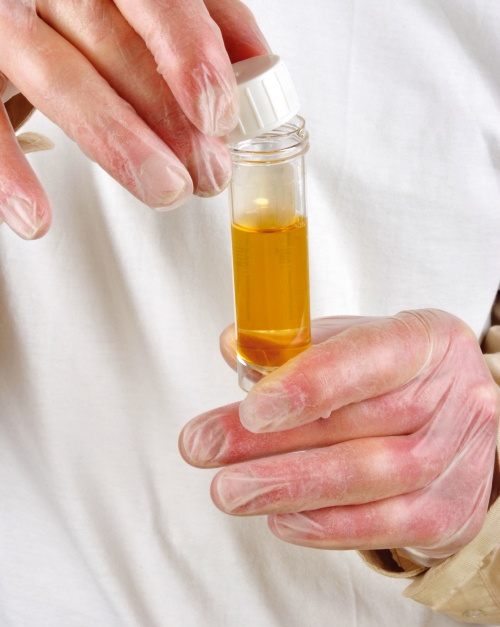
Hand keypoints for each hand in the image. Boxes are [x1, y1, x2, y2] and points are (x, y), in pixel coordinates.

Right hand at [0, 0, 267, 238]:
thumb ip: (198, 9)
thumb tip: (261, 66)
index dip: (193, 53)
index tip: (220, 113)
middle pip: (116, 47)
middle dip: (171, 121)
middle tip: (207, 172)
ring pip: (61, 82)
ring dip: (120, 147)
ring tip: (165, 189)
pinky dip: (9, 174)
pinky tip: (37, 216)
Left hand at [179, 310, 499, 558]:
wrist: (459, 422)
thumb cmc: (395, 375)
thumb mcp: (353, 342)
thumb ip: (295, 345)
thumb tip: (234, 346)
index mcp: (428, 341)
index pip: (371, 357)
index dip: (311, 383)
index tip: (252, 408)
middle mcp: (454, 399)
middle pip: (359, 426)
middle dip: (271, 442)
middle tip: (205, 446)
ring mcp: (457, 460)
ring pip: (368, 480)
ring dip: (287, 488)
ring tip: (228, 490)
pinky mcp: (450, 513)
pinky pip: (383, 527)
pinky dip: (324, 526)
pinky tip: (279, 518)